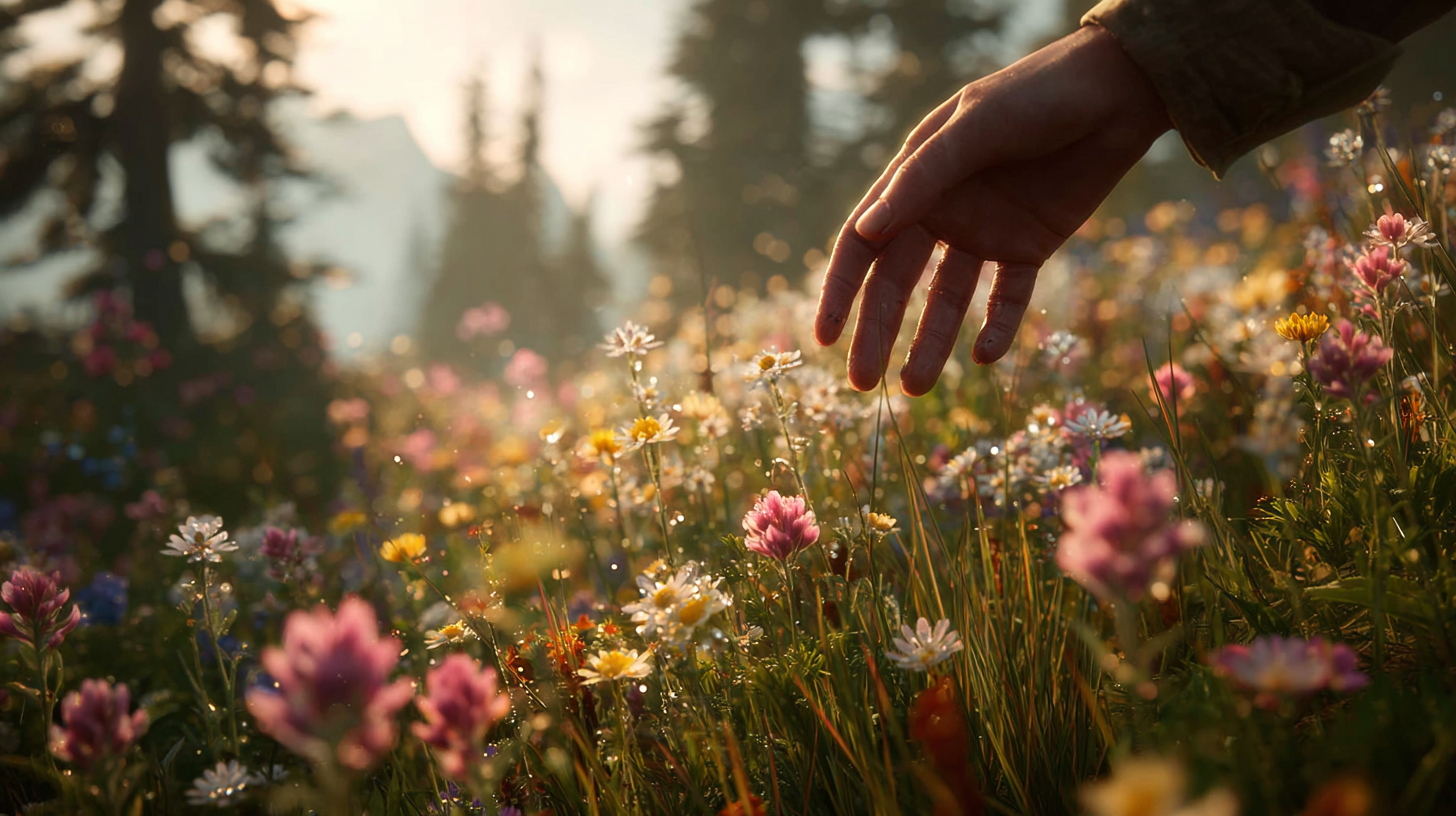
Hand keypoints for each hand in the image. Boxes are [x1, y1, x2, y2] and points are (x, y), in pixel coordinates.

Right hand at [813, 24, 1170, 394]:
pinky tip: (984, 356)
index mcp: (913, 181)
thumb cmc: (1036, 96)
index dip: (839, 291)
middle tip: (864, 384)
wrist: (1118, 92)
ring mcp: (984, 233)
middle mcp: (941, 211)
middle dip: (878, 333)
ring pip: (947, 301)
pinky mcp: (1028, 248)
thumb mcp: (975, 128)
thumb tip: (864, 231)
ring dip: (930, 343)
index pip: (862, 245)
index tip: (824, 338)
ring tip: (916, 389)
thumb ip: (921, 179)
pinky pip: (1006, 299)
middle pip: (897, 284)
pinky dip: (996, 328)